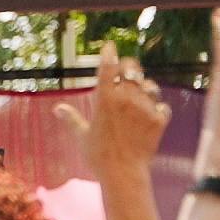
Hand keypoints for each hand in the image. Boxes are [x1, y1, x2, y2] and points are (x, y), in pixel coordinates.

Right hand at [60, 45, 168, 182]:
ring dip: (145, 86)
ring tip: (142, 91)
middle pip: (132, 69)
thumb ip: (71, 118)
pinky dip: (158, 107)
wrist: (123, 173)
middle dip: (129, 66)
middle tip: (127, 69)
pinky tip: (153, 113)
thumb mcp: (82, 135)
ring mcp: (144, 108)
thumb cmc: (98, 155)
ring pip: (149, 85)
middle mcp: (126, 98)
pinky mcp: (159, 120)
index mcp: (105, 99)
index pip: (108, 66)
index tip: (110, 46)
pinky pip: (162, 105)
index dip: (109, 53)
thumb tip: (58, 108)